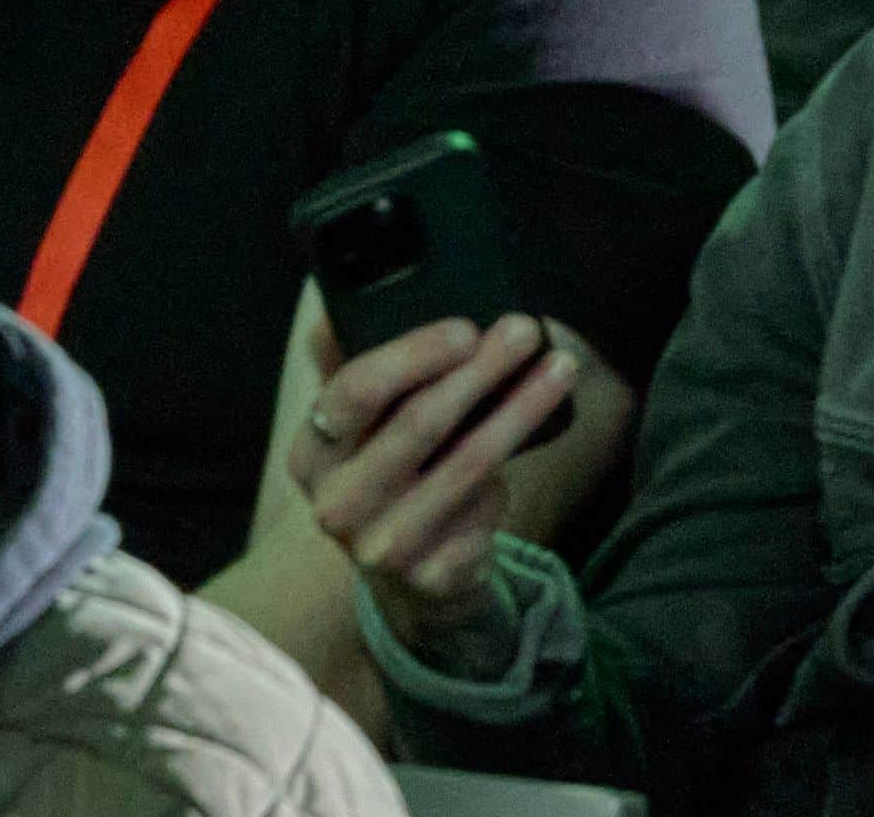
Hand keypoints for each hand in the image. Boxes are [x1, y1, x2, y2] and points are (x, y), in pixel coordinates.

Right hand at [292, 313, 599, 619]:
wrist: (407, 570)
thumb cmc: (393, 470)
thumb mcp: (364, 425)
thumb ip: (362, 367)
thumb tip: (348, 298)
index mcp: (312, 452)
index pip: (355, 391)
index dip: (414, 355)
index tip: (468, 328)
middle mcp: (336, 504)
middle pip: (419, 423)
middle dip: (482, 369)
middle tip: (526, 329)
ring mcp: (381, 547)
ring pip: (468, 464)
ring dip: (522, 409)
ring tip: (562, 366)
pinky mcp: (431, 576)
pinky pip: (487, 508)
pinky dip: (512, 473)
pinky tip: (532, 444)